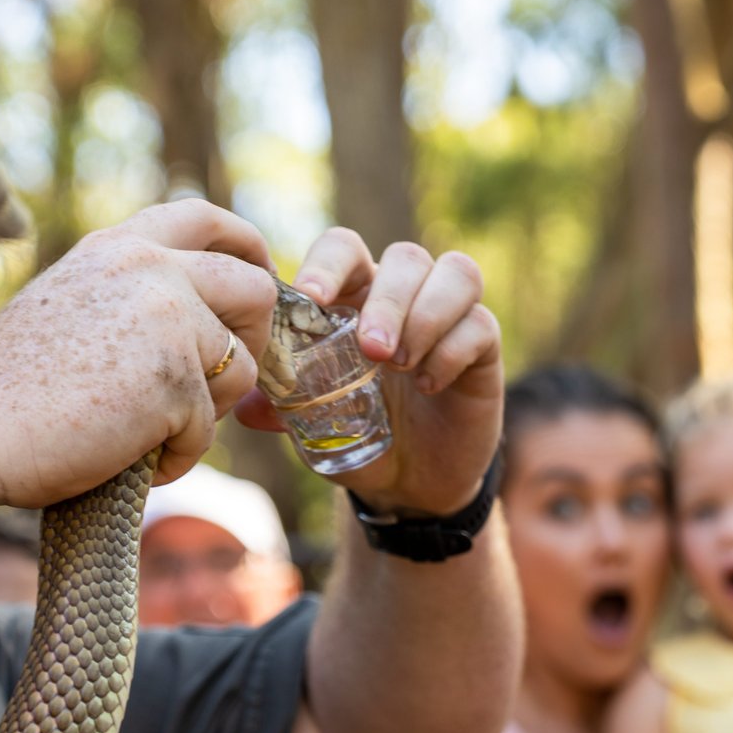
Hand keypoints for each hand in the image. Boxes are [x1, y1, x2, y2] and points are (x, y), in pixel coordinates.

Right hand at [0, 200, 279, 505]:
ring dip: (208, 412)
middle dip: (252, 342)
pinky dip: (180, 455)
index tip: (261, 280)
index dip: (249, 249)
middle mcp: (149, 268)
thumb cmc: (9, 387)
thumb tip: (201, 317)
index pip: (208, 219)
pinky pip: (210, 428)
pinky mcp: (175, 379)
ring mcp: (167, 319)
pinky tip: (134, 460)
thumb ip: (132, 295)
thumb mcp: (72, 306)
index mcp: (120, 247)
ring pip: (240, 368)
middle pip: (257, 290)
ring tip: (149, 434)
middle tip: (218, 385)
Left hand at [238, 231, 501, 517]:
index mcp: (356, 297)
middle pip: (406, 257)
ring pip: (456, 273)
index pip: (345, 249)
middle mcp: (406, 296)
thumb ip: (281, 407)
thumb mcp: (310, 424)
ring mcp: (450, 318)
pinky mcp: (484, 348)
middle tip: (371, 351)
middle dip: (388, 300)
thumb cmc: (357, 435)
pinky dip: (452, 351)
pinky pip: (481, 324)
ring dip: (426, 316)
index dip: (329, 263)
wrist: (410, 484)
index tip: (312, 298)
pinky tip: (430, 385)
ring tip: (401, 364)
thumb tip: (248, 409)